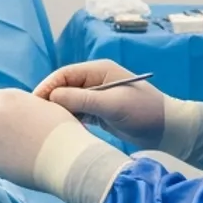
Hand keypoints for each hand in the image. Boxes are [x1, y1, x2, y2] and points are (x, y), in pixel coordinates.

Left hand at [0, 89, 126, 202]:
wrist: (67, 158)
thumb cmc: (64, 131)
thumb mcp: (46, 106)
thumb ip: (27, 107)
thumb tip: (22, 114)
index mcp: (6, 98)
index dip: (6, 109)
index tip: (18, 119)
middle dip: (2, 128)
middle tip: (23, 139)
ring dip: (5, 146)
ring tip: (30, 154)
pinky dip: (7, 163)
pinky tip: (26, 165)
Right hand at [33, 60, 165, 149]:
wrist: (168, 130)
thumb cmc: (144, 113)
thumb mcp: (113, 105)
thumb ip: (83, 99)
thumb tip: (53, 96)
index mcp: (99, 70)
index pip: (65, 74)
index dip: (48, 86)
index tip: (34, 102)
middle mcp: (96, 81)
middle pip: (64, 87)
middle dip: (51, 101)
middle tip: (37, 118)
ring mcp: (97, 96)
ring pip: (69, 102)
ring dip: (60, 112)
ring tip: (48, 126)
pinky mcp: (99, 112)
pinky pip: (77, 113)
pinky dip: (70, 120)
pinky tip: (66, 131)